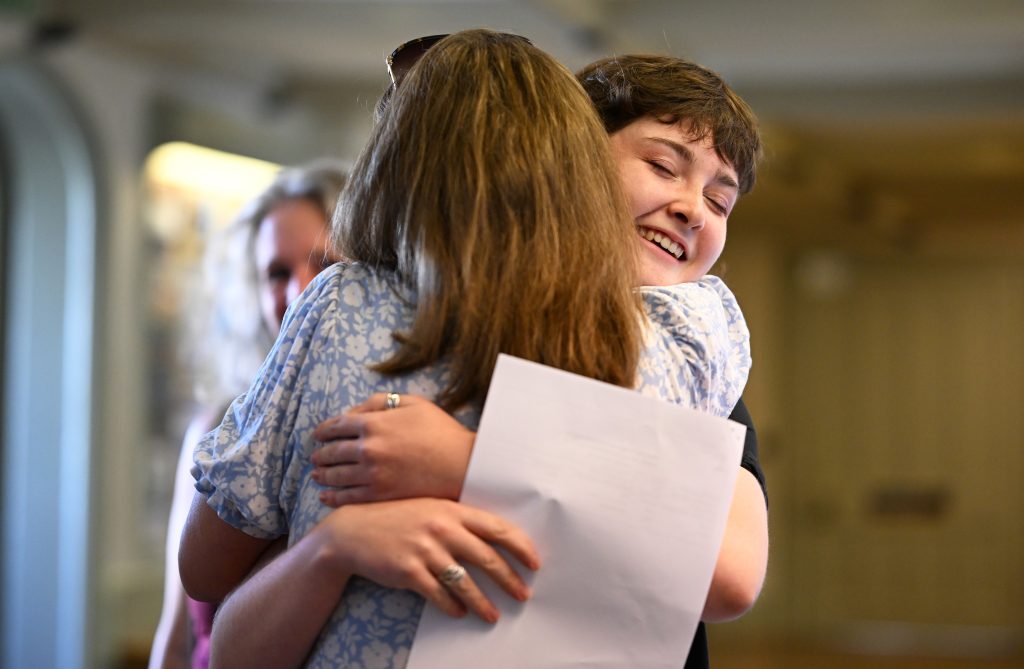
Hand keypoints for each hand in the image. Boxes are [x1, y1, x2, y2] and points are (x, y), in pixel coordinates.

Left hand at [310, 393, 474, 504]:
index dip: (323, 430)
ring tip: (316, 475)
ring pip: (336, 475)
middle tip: (315, 457)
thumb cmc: (441, 431)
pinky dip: (333, 497)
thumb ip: (380, 402)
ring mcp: (372, 474)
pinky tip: (326, 496)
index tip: (318, 435)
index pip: (336, 426)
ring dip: (322, 474)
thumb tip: (353, 413)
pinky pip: (348, 497)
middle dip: (320, 454)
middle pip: (332, 452)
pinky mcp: (380, 496)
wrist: (462, 464)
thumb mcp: (413, 403)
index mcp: (373, 424)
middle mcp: (367, 449)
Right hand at [318, 498, 539, 622]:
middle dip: (509, 578)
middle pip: (486, 557)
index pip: (496, 528)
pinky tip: (459, 612)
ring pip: (464, 581)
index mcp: (451, 509)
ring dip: (482, 602)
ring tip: (493, 614)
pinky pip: (438, 594)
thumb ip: (459, 520)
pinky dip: (452, 606)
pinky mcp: (408, 571)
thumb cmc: (397, 520)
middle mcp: (441, 528)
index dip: (520, 546)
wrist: (353, 531)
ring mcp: (424, 550)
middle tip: (523, 594)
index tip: (534, 562)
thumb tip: (494, 540)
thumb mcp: (430, 509)